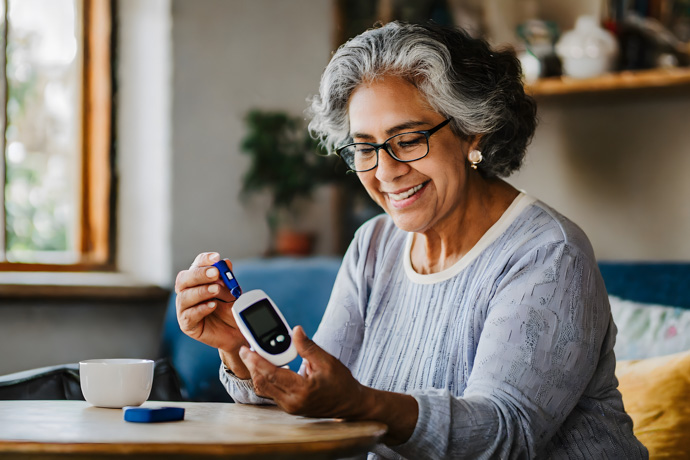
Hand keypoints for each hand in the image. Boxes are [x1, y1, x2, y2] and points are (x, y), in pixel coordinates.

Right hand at [175, 252, 249, 376]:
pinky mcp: (187, 324)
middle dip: (199, 274)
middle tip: (215, 272)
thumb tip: (226, 262)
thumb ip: (228, 279)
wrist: (237, 332)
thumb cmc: (231, 309)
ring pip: (184, 296)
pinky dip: (201, 309)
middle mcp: (187, 291)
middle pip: (184, 278)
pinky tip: (212, 305)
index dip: (204, 260)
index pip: (196, 265)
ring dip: (201, 291)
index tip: (216, 257)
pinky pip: (189, 315)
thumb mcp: (233, 291)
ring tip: (216, 290)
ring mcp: (185, 308)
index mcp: (198, 280)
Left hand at [240, 326, 418, 444]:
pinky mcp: (289, 407)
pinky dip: (266, 378)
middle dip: (252, 365)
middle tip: (247, 349)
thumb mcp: (328, 361)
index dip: (256, 361)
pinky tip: (267, 365)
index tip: (246, 349)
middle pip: (262, 383)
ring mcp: (289, 407)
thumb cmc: (341, 383)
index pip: (272, 374)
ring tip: (255, 355)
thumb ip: (308, 346)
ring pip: (264, 389)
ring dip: (257, 372)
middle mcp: (292, 402)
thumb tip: (295, 331)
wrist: (350, 404)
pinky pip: (271, 392)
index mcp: (301, 390)